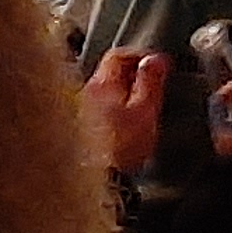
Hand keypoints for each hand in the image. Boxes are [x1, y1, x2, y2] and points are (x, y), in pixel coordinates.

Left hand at [82, 47, 170, 174]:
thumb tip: (155, 59)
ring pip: (100, 91)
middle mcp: (84, 92)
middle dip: (130, 74)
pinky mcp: (74, 129)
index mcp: (102, 83)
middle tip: (151, 82)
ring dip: (120, 92)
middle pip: (107, 72)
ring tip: (138, 104)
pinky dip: (110, 109)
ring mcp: (76, 110)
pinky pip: (94, 109)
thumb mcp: (144, 111)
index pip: (118, 55)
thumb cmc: (120, 146)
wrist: (96, 176)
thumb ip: (150, 82)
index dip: (140, 55)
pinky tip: (120, 125)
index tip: (157, 63)